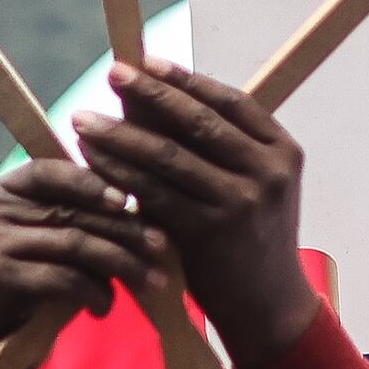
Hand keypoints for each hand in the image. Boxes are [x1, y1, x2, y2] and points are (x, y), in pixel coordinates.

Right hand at [0, 162, 154, 368]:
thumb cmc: (39, 280)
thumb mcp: (57, 239)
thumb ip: (83, 214)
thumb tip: (143, 201)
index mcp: (3, 187)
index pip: (51, 170)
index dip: (93, 183)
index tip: (130, 202)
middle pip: (71, 211)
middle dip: (123, 230)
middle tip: (161, 247)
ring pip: (74, 243)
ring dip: (120, 263)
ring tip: (149, 280)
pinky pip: (64, 278)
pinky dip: (95, 293)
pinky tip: (105, 308)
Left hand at [73, 59, 317, 361]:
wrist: (269, 306)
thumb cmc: (250, 239)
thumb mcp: (253, 187)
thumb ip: (219, 148)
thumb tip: (153, 100)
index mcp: (283, 150)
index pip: (230, 100)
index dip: (185, 80)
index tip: (145, 61)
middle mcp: (268, 171)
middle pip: (197, 121)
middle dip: (149, 95)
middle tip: (111, 73)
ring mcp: (241, 201)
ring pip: (169, 156)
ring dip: (121, 135)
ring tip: (85, 119)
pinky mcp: (211, 232)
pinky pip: (155, 194)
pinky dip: (120, 175)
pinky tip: (93, 162)